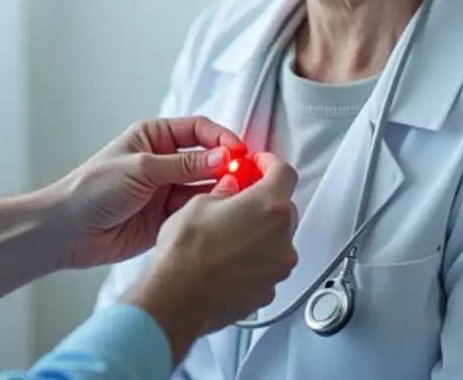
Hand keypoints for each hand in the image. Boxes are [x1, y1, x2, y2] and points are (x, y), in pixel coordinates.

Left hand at [47, 116, 244, 269]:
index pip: (198, 130)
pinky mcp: (168, 217)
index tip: (240, 152)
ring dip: (221, 190)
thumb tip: (223, 157)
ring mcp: (166, 190)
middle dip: (227, 166)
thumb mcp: (141, 168)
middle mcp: (163, 161)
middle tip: (247, 177)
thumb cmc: (93, 189)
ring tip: (238, 198)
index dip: (221, 138)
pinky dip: (210, 212)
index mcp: (154, 137)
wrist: (69, 231)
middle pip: (206, 158)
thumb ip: (184, 164)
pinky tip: (222, 215)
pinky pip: (196, 210)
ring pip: (205, 186)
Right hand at [122, 153, 298, 361]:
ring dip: (261, 232)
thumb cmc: (185, 253)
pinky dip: (256, 259)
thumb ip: (224, 192)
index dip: (270, 163)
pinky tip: (229, 260)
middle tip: (240, 198)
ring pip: (278, 239)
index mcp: (269, 207)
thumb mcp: (199, 204)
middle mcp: (282, 237)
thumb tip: (229, 190)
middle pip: (284, 207)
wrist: (177, 299)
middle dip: (265, 200)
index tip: (259, 164)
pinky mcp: (268, 290)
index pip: (284, 173)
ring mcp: (278, 267)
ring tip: (229, 234)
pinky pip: (269, 266)